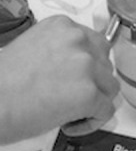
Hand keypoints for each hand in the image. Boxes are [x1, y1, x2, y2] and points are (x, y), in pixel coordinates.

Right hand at [0, 16, 119, 143]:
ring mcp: (86, 66)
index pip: (95, 44)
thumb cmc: (1, 83)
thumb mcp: (31, 49)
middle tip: (72, 96)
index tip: (77, 78)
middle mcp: (78, 40)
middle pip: (105, 64)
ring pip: (109, 87)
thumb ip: (60, 51)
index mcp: (62, 26)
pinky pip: (105, 111)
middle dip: (93, 83)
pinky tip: (70, 124)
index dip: (88, 66)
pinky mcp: (89, 93)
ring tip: (69, 111)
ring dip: (94, 102)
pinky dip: (92, 122)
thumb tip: (76, 67)